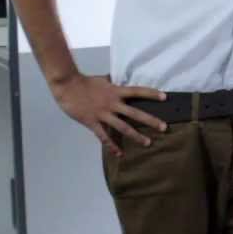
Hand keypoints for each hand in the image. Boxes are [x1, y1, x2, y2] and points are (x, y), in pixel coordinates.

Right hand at [51, 74, 167, 156]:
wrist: (67, 86)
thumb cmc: (84, 82)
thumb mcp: (103, 80)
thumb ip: (112, 83)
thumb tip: (116, 79)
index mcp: (116, 91)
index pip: (138, 91)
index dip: (151, 93)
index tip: (165, 97)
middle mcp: (112, 103)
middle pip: (135, 113)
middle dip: (150, 120)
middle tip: (164, 127)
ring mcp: (103, 114)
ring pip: (123, 127)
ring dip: (136, 136)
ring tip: (148, 143)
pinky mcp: (92, 122)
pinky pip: (104, 136)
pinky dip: (112, 146)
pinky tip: (119, 154)